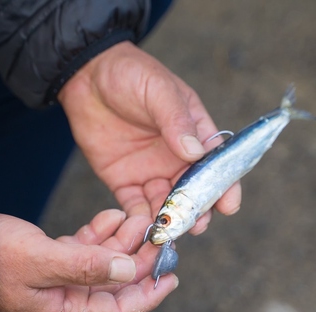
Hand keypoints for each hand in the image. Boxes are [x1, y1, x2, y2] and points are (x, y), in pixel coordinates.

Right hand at [0, 210, 176, 311]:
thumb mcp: (42, 259)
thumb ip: (87, 266)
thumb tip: (127, 269)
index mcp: (60, 311)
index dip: (147, 296)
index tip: (171, 277)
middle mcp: (62, 298)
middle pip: (113, 284)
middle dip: (137, 260)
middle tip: (159, 236)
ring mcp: (56, 278)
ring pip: (102, 262)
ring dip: (121, 242)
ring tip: (139, 219)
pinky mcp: (50, 257)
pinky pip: (84, 248)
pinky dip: (99, 233)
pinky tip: (112, 215)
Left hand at [58, 41, 240, 234]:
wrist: (86, 76)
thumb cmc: (130, 75)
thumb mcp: (158, 90)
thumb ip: (176, 120)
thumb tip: (195, 152)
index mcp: (194, 135)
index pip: (216, 165)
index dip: (225, 186)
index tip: (229, 205)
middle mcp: (176, 159)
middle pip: (192, 192)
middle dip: (196, 211)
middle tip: (196, 225)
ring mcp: (151, 172)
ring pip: (165, 205)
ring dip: (168, 221)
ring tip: (169, 233)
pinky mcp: (125, 182)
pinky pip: (135, 207)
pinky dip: (139, 221)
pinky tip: (143, 230)